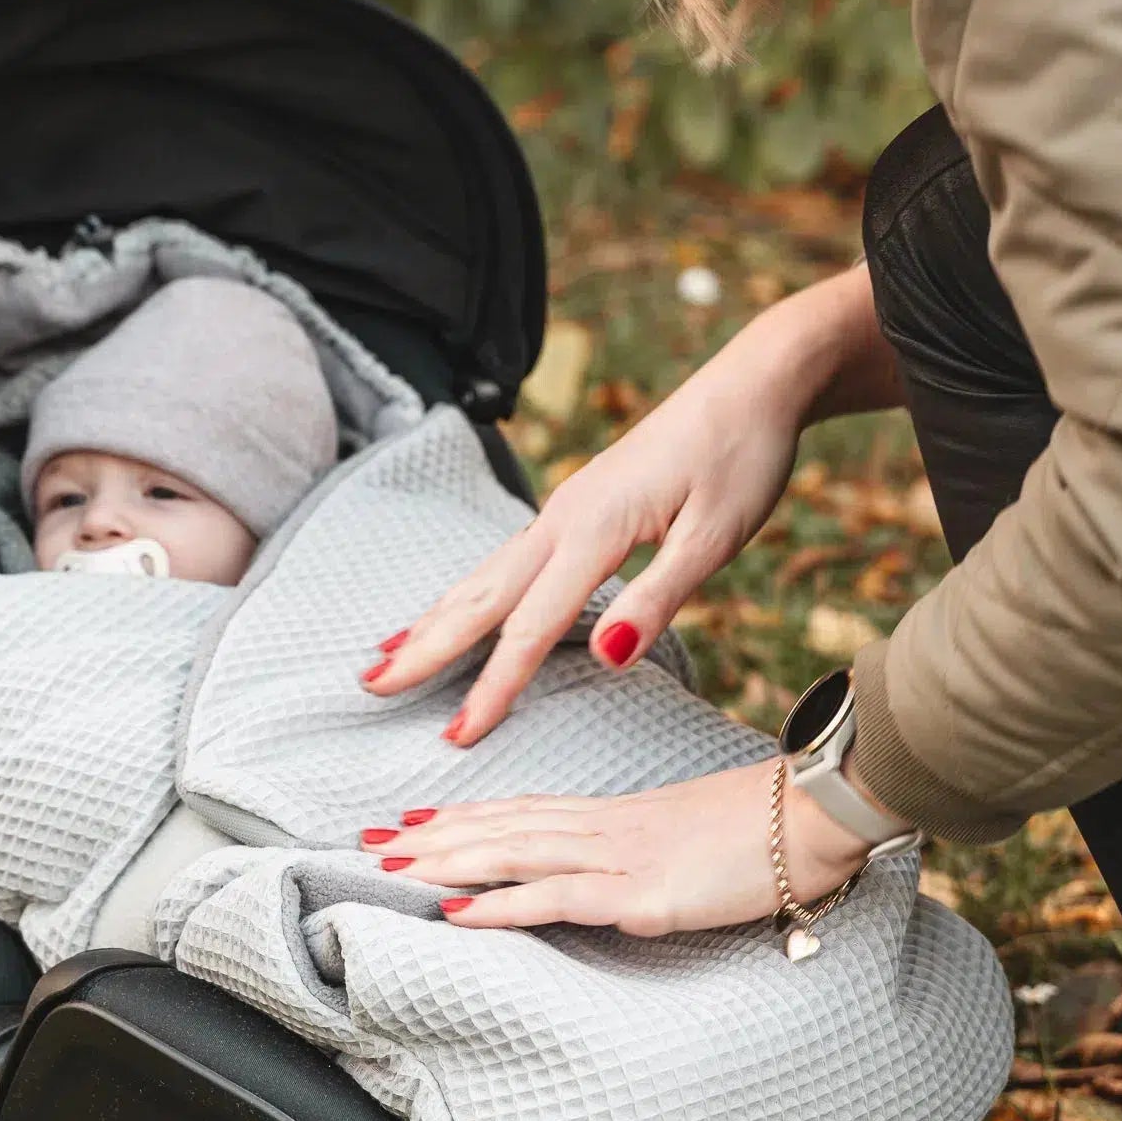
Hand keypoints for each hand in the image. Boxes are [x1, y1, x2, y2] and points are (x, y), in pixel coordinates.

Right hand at [360, 264, 898, 744]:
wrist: (752, 385)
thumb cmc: (743, 459)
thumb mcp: (717, 536)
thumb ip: (658, 598)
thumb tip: (607, 658)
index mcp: (593, 531)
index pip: (530, 628)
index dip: (492, 687)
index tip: (457, 735)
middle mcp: (562, 519)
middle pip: (480, 596)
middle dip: (425, 647)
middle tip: (369, 689)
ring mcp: (562, 511)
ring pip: (482, 575)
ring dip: (433, 619)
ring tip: (384, 656)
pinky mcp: (574, 509)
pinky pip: (504, 562)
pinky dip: (465, 593)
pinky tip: (451, 608)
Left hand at [361, 762, 871, 935]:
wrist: (819, 815)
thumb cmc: (771, 829)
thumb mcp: (697, 842)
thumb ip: (654, 854)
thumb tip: (633, 873)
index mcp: (617, 816)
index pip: (523, 811)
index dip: (463, 815)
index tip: (410, 820)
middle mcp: (605, 828)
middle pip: (501, 826)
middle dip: (430, 837)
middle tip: (366, 842)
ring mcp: (620, 857)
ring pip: (513, 854)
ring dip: (445, 863)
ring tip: (389, 868)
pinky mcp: (641, 893)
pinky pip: (556, 898)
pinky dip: (499, 906)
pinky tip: (455, 914)